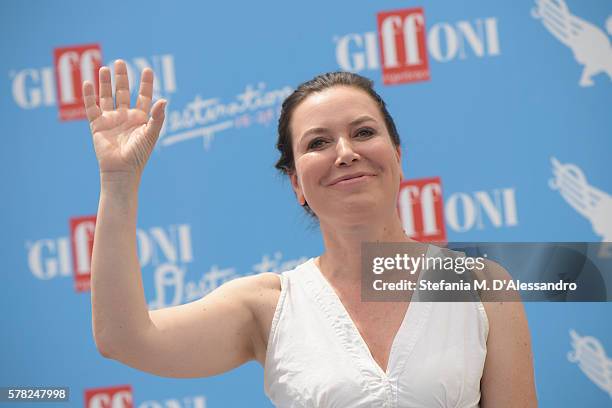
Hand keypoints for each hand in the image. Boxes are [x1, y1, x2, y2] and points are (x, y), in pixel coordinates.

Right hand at [83, 60, 165, 178]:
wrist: (121, 170)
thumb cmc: (139, 155)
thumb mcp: (151, 134)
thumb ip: (157, 117)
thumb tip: (164, 100)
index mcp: (140, 118)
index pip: (143, 96)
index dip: (146, 84)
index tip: (147, 69)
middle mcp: (125, 116)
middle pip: (123, 92)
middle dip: (122, 78)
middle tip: (120, 62)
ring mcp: (111, 119)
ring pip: (107, 97)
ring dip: (106, 83)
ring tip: (105, 68)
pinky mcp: (97, 125)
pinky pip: (92, 107)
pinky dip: (89, 95)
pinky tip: (88, 83)